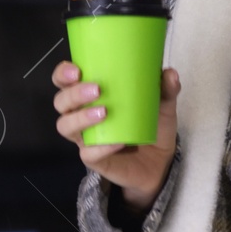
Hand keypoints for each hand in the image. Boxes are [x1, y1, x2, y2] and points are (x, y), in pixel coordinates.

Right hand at [52, 60, 178, 211]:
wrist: (159, 162)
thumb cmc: (151, 124)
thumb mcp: (163, 104)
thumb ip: (166, 88)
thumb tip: (170, 73)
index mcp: (91, 95)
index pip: (65, 80)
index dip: (63, 73)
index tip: (76, 69)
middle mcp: (81, 115)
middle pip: (60, 102)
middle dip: (73, 94)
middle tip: (97, 89)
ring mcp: (86, 138)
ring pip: (65, 126)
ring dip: (80, 117)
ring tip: (104, 112)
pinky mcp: (94, 159)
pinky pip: (88, 153)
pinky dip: (101, 147)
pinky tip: (118, 141)